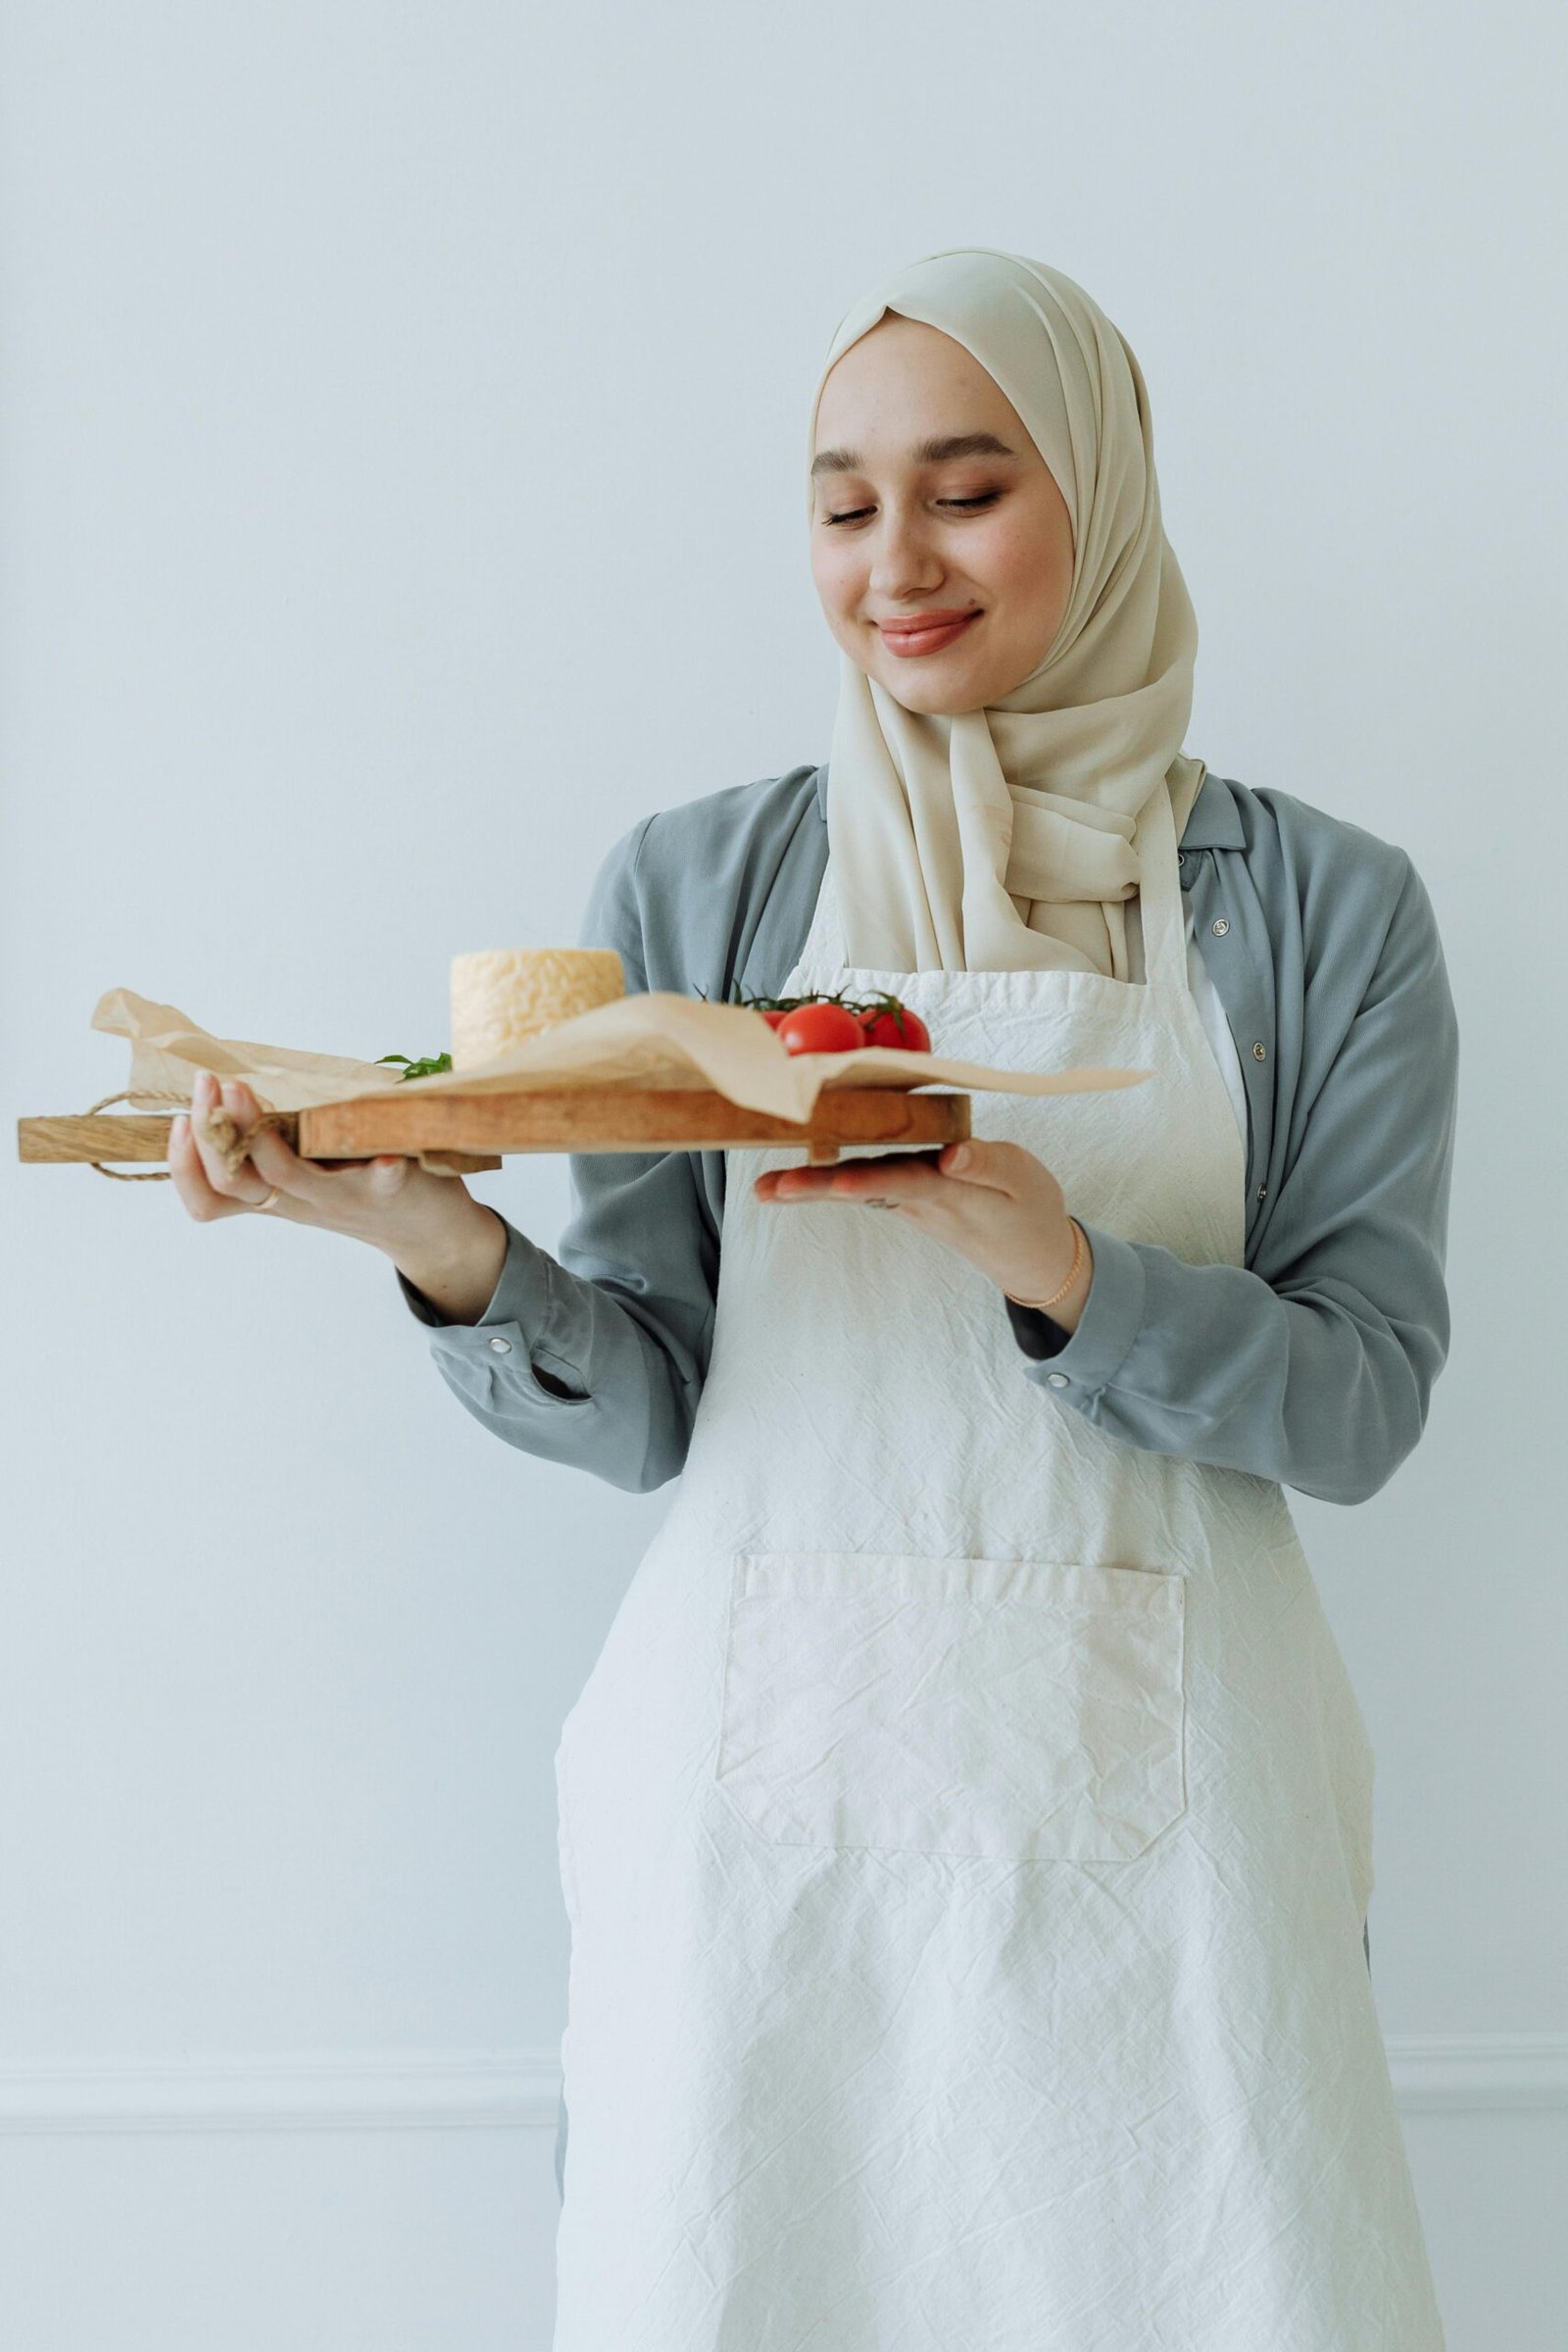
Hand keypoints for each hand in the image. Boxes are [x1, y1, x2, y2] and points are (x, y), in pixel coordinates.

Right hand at [168, 1069, 493, 1262]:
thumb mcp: (303, 1175)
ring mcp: (341, 1197)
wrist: (427, 1232)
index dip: (182, 1166)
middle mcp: (299, 1201)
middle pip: (232, 1181)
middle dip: (208, 1129)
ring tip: (243, 1090)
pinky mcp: (389, 1191)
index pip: (208, 1197)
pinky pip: (381, 1183)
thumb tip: (224, 1094)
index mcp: (274, 1196)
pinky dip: (383, 1170)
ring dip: (258, 1135)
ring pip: (284, 1177)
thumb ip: (268, 1147)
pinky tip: (385, 1156)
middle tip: (205, 1083)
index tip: (177, 1119)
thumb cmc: (358, 1189)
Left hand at [753, 1138, 1092, 1327]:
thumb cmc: (1029, 1209)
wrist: (1032, 1256)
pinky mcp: (906, 1200)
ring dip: (811, 1190)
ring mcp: (910, 1203)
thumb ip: (989, 1164)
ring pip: (857, 1190)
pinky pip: (865, 1188)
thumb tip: (952, 1153)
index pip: (907, 1182)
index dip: (872, 1183)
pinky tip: (792, 1184)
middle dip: (817, 1188)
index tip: (837, 1184)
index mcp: (953, 1191)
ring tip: (765, 1190)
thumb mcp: (1024, 1181)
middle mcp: (921, 1199)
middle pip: (865, 1190)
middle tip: (770, 1189)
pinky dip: (829, 1182)